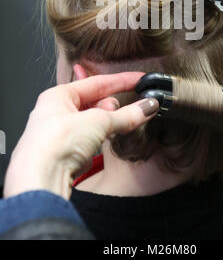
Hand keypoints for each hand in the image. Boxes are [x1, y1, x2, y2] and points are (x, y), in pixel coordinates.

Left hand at [3, 72, 158, 199]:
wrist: (39, 180)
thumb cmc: (53, 144)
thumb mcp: (98, 122)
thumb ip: (126, 115)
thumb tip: (146, 107)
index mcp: (57, 96)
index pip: (96, 82)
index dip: (121, 80)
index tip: (139, 79)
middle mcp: (55, 113)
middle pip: (94, 102)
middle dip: (113, 107)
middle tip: (130, 110)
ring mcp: (58, 135)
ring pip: (92, 122)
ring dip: (107, 125)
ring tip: (116, 128)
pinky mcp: (63, 154)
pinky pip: (88, 140)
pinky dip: (99, 140)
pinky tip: (103, 144)